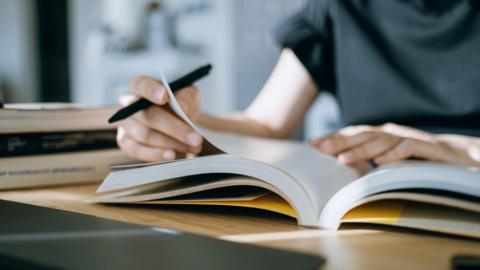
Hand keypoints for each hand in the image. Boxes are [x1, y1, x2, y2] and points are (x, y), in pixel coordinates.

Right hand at [116, 76, 202, 161]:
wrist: (173, 121)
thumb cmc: (178, 103)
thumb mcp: (187, 94)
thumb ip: (186, 98)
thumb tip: (184, 109)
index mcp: (140, 86)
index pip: (142, 85)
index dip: (152, 91)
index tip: (165, 97)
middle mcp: (127, 104)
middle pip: (147, 116)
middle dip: (174, 128)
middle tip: (196, 138)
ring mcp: (124, 124)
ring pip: (145, 135)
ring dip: (171, 143)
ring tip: (193, 147)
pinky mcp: (125, 142)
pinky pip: (136, 150)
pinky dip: (155, 154)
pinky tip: (171, 155)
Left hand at [310, 123, 479, 170]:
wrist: (454, 154)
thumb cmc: (414, 157)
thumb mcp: (387, 157)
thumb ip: (366, 157)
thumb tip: (338, 162)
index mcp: (380, 134)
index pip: (353, 133)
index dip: (334, 137)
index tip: (312, 144)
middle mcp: (391, 132)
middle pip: (362, 135)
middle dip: (340, 141)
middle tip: (321, 149)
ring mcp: (408, 137)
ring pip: (381, 141)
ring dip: (361, 150)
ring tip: (342, 159)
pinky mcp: (426, 147)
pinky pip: (408, 149)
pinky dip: (393, 155)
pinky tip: (379, 163)